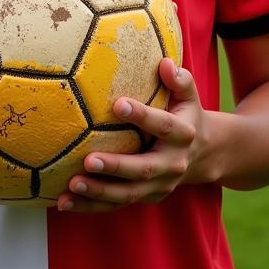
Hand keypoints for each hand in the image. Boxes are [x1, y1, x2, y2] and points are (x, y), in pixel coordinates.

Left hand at [57, 60, 210, 211]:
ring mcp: (159, 186)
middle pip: (143, 169)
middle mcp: (172, 164)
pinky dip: (91, 206)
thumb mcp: (188, 95)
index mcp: (182, 135)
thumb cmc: (185, 113)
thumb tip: (164, 63)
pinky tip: (64, 202)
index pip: (162, 126)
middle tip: (88, 160)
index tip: (118, 104)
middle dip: (115, 167)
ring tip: (72, 185)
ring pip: (128, 194)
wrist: (203, 153)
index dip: (142, 115)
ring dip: (99, 192)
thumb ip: (178, 79)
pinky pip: (117, 204)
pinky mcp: (146, 197)